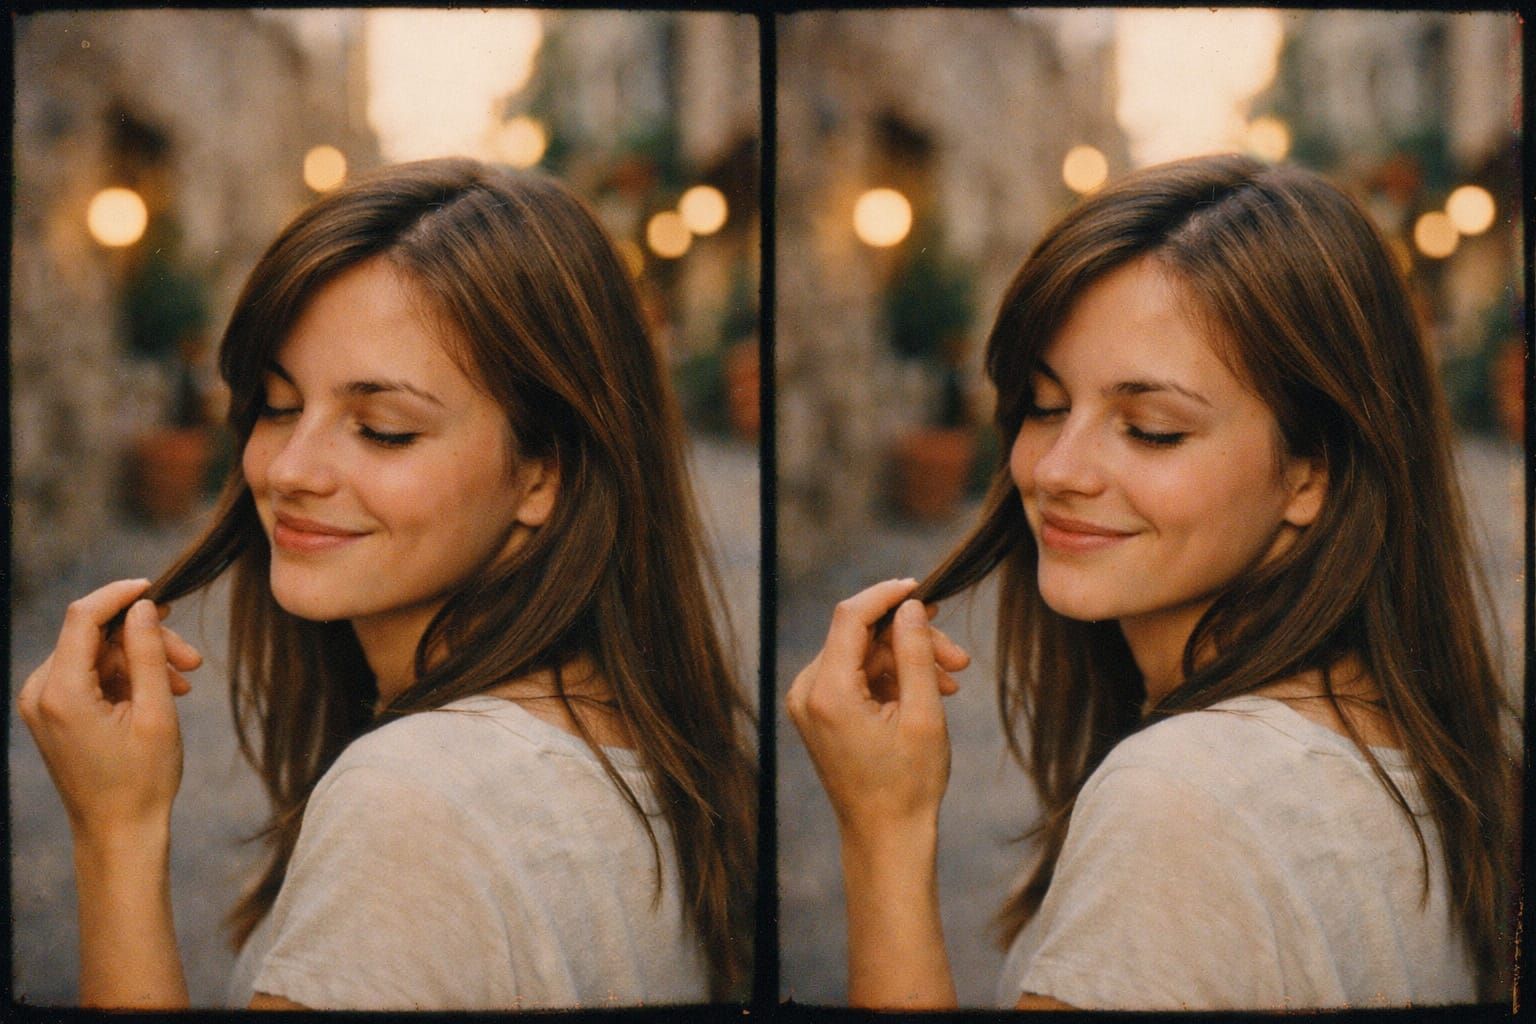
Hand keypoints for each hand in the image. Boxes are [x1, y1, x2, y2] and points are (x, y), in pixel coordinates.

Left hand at [17, 579, 200, 844]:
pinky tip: (163, 691)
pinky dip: (126, 677)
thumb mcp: (156, 712)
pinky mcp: (53, 713)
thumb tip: (143, 606)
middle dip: (144, 639)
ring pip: (96, 655)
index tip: (158, 587)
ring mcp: (43, 704)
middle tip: (193, 659)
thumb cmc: (142, 780)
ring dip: (141, 660)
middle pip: (94, 637)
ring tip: (185, 680)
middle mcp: (40, 693)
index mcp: (61, 693)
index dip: (120, 595)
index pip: (82, 618)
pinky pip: (90, 676)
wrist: (118, 832)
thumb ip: (147, 653)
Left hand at [786, 579, 969, 845]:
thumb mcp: (923, 713)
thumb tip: (909, 606)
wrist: (886, 836)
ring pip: (864, 656)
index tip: (923, 588)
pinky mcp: (820, 712)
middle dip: (911, 640)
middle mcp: (807, 691)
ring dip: (907, 661)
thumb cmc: (908, 784)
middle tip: (959, 656)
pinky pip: (857, 676)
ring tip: (952, 680)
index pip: (850, 617)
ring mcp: (810, 703)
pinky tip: (929, 691)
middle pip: (861, 637)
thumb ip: (915, 653)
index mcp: (827, 692)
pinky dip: (892, 678)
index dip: (886, 595)